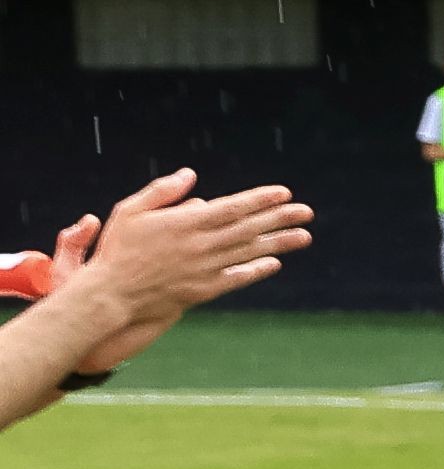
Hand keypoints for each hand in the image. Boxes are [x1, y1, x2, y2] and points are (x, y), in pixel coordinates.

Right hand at [41, 170, 310, 360]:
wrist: (111, 294)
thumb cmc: (118, 248)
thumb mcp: (131, 211)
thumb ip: (162, 192)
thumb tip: (190, 175)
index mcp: (186, 223)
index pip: (233, 208)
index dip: (261, 200)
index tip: (285, 193)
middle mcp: (201, 245)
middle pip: (249, 229)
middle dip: (280, 219)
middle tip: (307, 212)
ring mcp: (205, 269)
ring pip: (249, 252)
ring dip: (279, 244)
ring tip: (304, 236)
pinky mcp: (204, 290)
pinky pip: (237, 278)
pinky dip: (257, 270)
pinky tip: (275, 263)